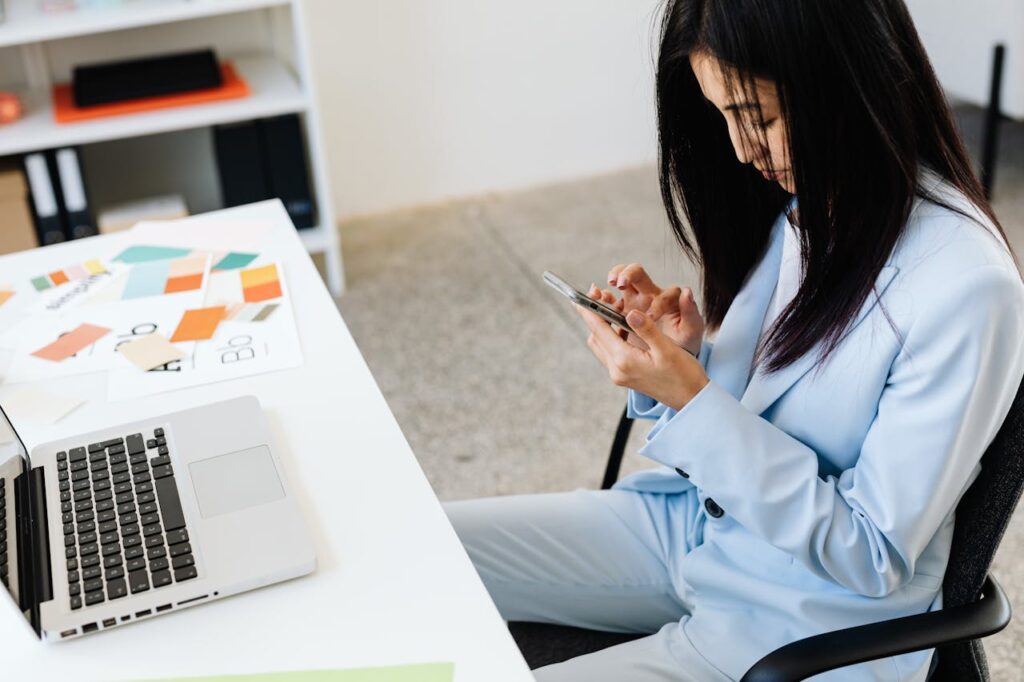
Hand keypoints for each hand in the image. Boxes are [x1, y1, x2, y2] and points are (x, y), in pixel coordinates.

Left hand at [576, 300, 709, 410]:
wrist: (691, 399)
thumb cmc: (683, 375)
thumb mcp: (666, 348)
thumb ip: (646, 329)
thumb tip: (630, 312)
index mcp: (625, 360)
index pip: (600, 330)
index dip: (588, 311)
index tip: (578, 297)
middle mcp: (617, 370)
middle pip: (596, 337)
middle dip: (594, 316)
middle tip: (599, 296)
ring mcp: (619, 375)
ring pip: (601, 345)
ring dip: (603, 327)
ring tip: (616, 309)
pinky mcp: (624, 376)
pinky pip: (610, 353)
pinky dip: (612, 337)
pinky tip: (625, 327)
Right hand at [605, 264, 704, 355]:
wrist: (670, 359)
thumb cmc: (684, 342)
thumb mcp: (692, 330)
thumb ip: (691, 313)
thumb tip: (687, 291)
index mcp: (668, 299)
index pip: (663, 293)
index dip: (657, 303)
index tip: (652, 318)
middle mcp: (649, 296)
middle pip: (636, 274)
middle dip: (626, 274)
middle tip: (619, 283)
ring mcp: (633, 303)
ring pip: (620, 283)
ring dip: (609, 286)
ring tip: (598, 293)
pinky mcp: (621, 313)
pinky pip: (608, 302)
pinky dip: (600, 300)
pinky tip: (593, 303)